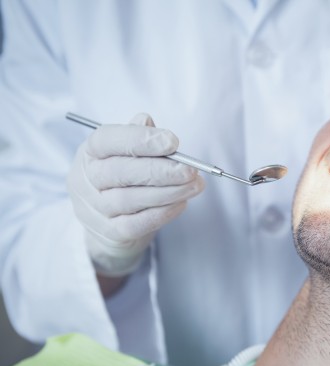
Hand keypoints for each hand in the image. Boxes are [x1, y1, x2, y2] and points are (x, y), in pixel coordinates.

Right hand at [67, 113, 204, 276]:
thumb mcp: (124, 153)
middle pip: (121, 172)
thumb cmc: (123, 179)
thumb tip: (147, 120)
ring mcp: (95, 209)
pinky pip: (139, 223)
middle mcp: (86, 180)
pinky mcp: (110, 232)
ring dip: (169, 192)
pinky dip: (164, 212)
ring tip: (195, 185)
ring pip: (132, 199)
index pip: (107, 140)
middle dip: (161, 170)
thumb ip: (137, 137)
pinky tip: (182, 203)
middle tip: (190, 169)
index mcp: (89, 153)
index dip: (140, 139)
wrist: (107, 224)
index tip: (172, 141)